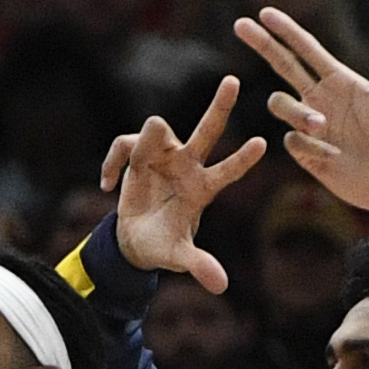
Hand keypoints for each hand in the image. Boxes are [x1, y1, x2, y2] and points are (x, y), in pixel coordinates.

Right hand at [99, 75, 266, 292]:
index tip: (263, 143)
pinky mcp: (139, 155)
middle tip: (233, 81)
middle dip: (219, 106)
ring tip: (123, 176)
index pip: (227, 171)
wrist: (135, 241)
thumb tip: (221, 287)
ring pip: (158, 132)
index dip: (243, 160)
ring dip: (144, 144)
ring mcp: (164, 157)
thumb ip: (199, 266)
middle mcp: (188, 166)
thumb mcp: (179, 258)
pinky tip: (105, 186)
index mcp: (203, 189)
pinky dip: (113, 162)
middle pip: (208, 131)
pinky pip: (125, 145)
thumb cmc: (163, 246)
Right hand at [231, 11, 368, 216]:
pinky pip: (292, 141)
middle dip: (262, 44)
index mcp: (340, 81)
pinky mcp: (306, 153)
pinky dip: (311, 147)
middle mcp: (320, 98)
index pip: (306, 50)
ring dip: (298, 113)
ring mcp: (310, 126)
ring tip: (324, 128)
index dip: (286, 31)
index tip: (265, 13)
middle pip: (282, 65)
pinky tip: (335, 158)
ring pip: (280, 105)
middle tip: (239, 24)